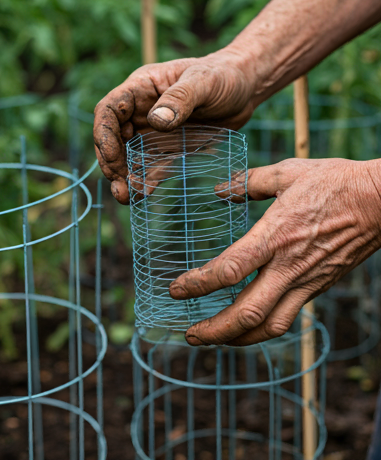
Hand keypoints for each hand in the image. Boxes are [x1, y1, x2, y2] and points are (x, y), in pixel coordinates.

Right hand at [93, 49, 257, 203]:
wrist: (244, 90)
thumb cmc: (223, 75)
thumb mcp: (204, 81)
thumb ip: (180, 99)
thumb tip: (156, 121)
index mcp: (141, 88)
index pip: (109, 110)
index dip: (104, 134)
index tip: (113, 156)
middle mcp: (140, 112)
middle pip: (113, 138)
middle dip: (112, 163)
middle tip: (120, 185)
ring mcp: (152, 133)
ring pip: (128, 157)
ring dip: (123, 177)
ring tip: (126, 197)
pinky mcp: (166, 150)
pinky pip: (150, 168)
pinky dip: (143, 181)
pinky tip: (141, 195)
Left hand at [169, 158, 380, 346]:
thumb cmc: (335, 181)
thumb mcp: (287, 172)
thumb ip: (248, 181)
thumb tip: (218, 189)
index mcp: (274, 236)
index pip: (228, 270)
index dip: (197, 285)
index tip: (175, 291)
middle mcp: (288, 267)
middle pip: (246, 314)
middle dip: (213, 330)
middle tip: (188, 335)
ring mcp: (306, 282)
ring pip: (269, 327)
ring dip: (237, 338)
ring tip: (214, 339)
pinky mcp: (318, 288)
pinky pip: (287, 318)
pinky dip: (262, 329)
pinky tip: (248, 324)